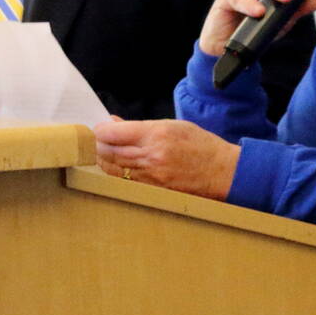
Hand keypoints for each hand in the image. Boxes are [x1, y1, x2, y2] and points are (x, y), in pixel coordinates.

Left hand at [94, 118, 239, 199]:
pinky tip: (112, 167)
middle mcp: (151, 156)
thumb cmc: (201, 145)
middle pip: (110, 151)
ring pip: (114, 168)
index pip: (115, 133)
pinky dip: (115, 173)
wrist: (222, 172)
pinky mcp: (153, 190)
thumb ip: (141, 126)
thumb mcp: (173, 125)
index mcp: (157, 135)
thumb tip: (115, 123)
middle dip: (98, 145)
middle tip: (93, 140)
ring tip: (99, 152)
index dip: (101, 131)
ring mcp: (151, 176)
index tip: (98, 129)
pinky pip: (125, 181)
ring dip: (103, 159)